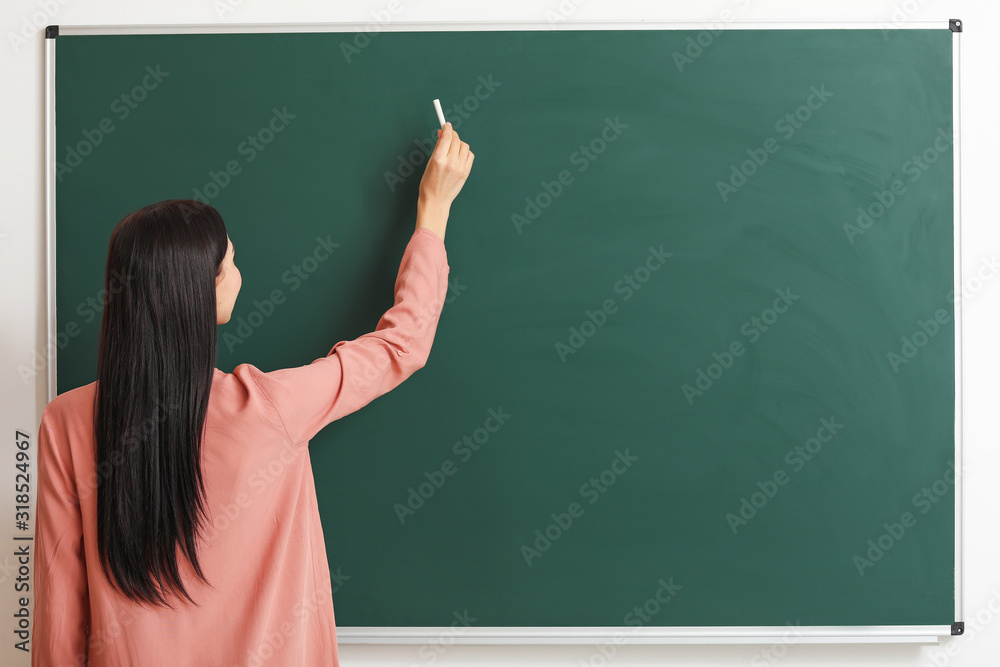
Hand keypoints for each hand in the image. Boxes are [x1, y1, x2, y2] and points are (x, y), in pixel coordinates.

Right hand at [416, 122, 473, 240]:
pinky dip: (465, 152)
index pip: (446, 137)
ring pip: (464, 146)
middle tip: (448, 136)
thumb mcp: (429, 163)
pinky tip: (459, 155)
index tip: (446, 125)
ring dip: (459, 143)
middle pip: (456, 140)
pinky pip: (470, 155)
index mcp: (438, 159)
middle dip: (452, 135)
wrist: (436, 201)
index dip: (447, 128)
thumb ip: (438, 148)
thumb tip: (443, 134)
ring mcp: (460, 168)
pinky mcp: (466, 173)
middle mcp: (451, 163)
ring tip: (452, 148)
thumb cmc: (429, 183)